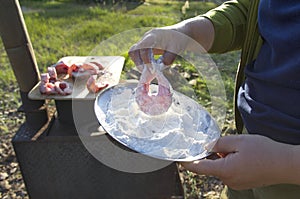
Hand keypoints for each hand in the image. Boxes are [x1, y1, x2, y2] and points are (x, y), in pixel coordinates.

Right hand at [128, 27, 184, 69]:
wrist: (180, 33)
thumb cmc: (179, 40)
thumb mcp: (176, 50)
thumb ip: (168, 60)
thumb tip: (158, 70)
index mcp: (153, 36)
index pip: (143, 47)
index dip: (145, 60)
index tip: (153, 70)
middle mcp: (146, 38)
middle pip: (134, 50)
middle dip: (139, 63)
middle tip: (148, 73)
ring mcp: (144, 42)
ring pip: (134, 53)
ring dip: (139, 63)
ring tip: (149, 71)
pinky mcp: (145, 47)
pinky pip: (138, 55)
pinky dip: (142, 63)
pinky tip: (150, 69)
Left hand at [182, 134, 299, 189]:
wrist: (286, 164)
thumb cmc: (264, 151)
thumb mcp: (238, 141)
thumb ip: (218, 144)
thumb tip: (206, 147)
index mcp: (224, 170)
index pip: (198, 168)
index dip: (186, 162)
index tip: (178, 158)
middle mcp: (228, 180)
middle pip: (210, 167)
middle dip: (210, 155)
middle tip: (216, 143)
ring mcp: (236, 183)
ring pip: (220, 169)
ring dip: (221, 158)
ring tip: (235, 148)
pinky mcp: (242, 183)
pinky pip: (229, 172)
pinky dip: (228, 163)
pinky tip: (239, 155)